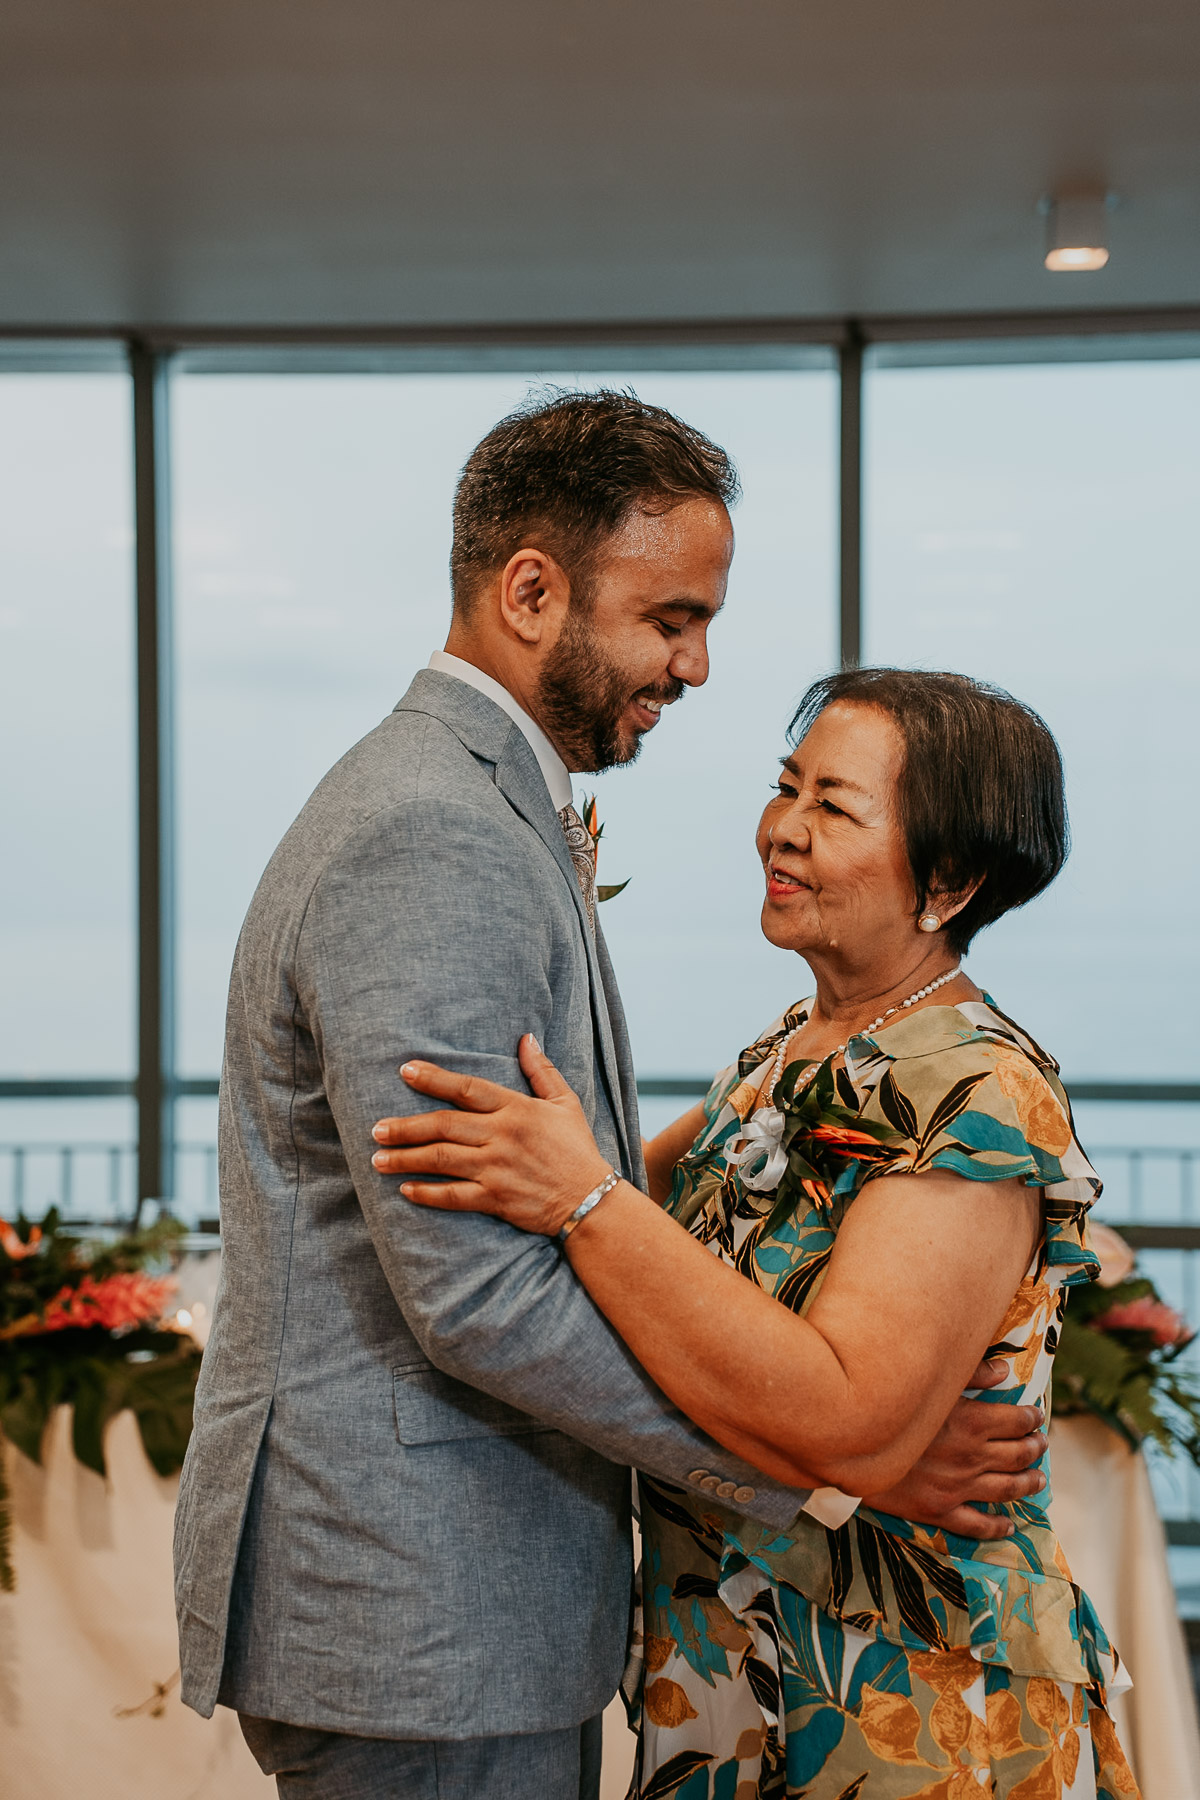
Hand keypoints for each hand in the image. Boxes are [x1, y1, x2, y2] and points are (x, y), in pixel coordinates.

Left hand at [371, 1035, 612, 1235]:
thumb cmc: (577, 1149)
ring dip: (405, 1158)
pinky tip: (405, 1190)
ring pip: (440, 1160)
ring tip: (378, 1159)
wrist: (591, 1201)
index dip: (434, 1079)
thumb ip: (541, 1070)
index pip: (467, 1088)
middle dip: (405, 1126)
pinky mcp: (495, 1199)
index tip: (406, 1071)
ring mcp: (496, 1169)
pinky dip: (426, 1193)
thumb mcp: (565, 1103)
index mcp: (516, 1109)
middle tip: (376, 1128)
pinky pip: (452, 1196)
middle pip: (443, 1125)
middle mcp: (502, 1136)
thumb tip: (526, 1038)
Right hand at [862, 1360, 1046, 1541]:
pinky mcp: (940, 1511)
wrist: (852, 1445)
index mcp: (971, 1423)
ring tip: (1038, 1478)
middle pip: (1017, 1455)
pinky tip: (1009, 1525)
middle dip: (1034, 1448)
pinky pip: (977, 1525)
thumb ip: (972, 1374)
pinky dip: (998, 1527)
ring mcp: (958, 1488)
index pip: (1017, 1422)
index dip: (1031, 1419)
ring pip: (1006, 1489)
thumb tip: (1005, 1371)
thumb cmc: (891, 1408)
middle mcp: (971, 1458)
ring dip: (1027, 1483)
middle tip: (1041, 1444)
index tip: (1036, 1417)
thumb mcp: (931, 1383)